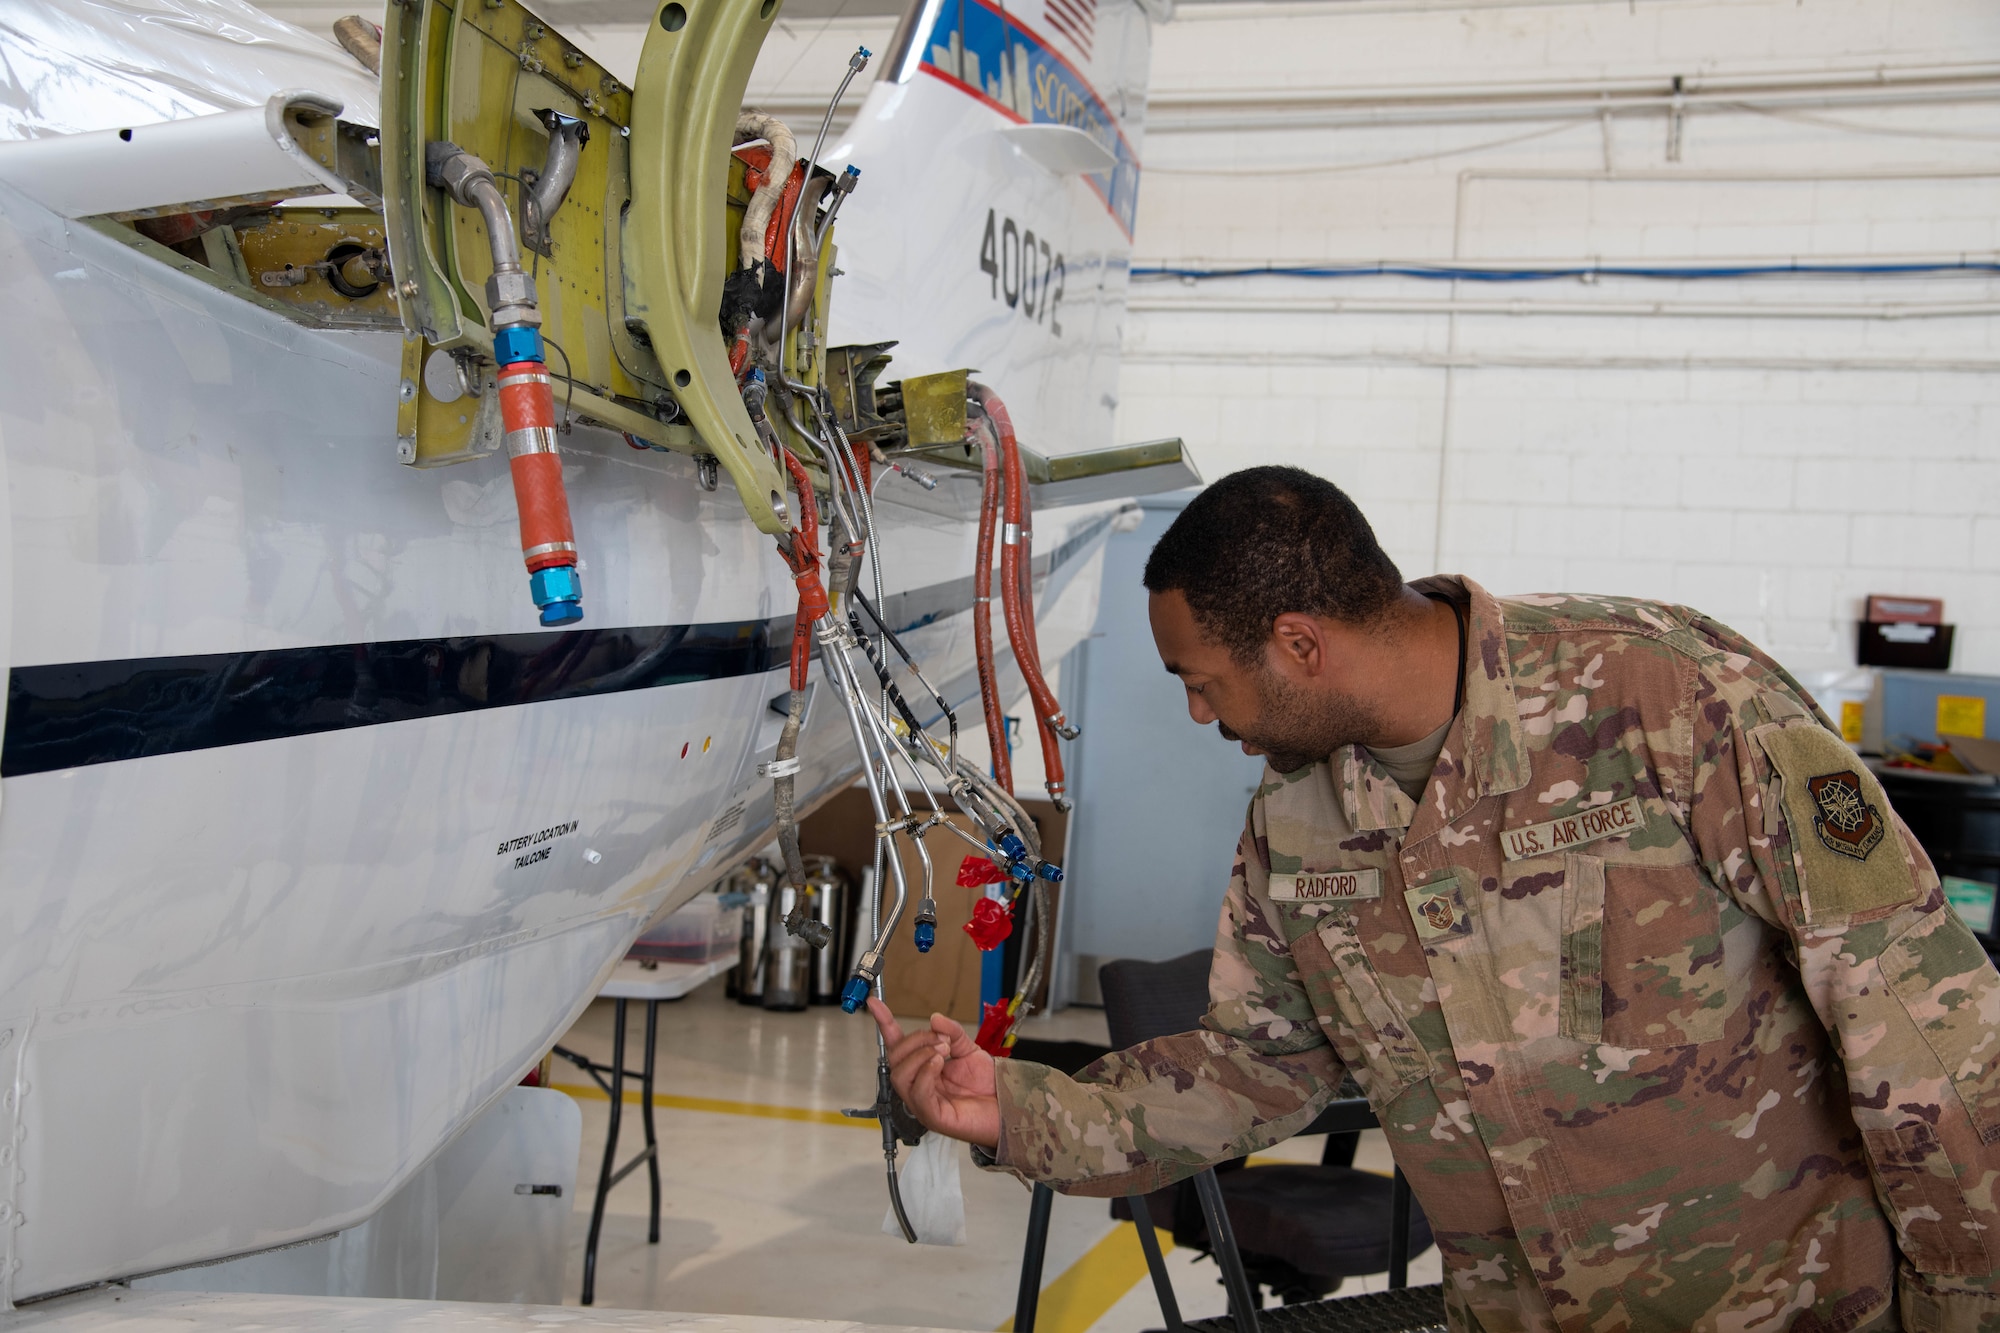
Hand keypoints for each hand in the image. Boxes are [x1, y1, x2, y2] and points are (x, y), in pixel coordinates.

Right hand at [868, 999, 1000, 1148]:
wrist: (1007, 1106)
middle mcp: (918, 1084)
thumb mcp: (969, 1049)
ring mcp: (922, 1102)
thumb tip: (934, 1018)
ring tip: (943, 1052)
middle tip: (941, 1039)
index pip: (897, 1045)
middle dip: (916, 1041)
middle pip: (895, 1059)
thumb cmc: (987, 1085)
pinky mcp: (932, 1116)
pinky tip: (939, 1064)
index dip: (885, 1023)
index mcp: (923, 1068)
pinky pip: (917, 1093)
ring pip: (900, 1076)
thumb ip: (952, 1032)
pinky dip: (925, 1073)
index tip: (875, 1003)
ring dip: (920, 1056)